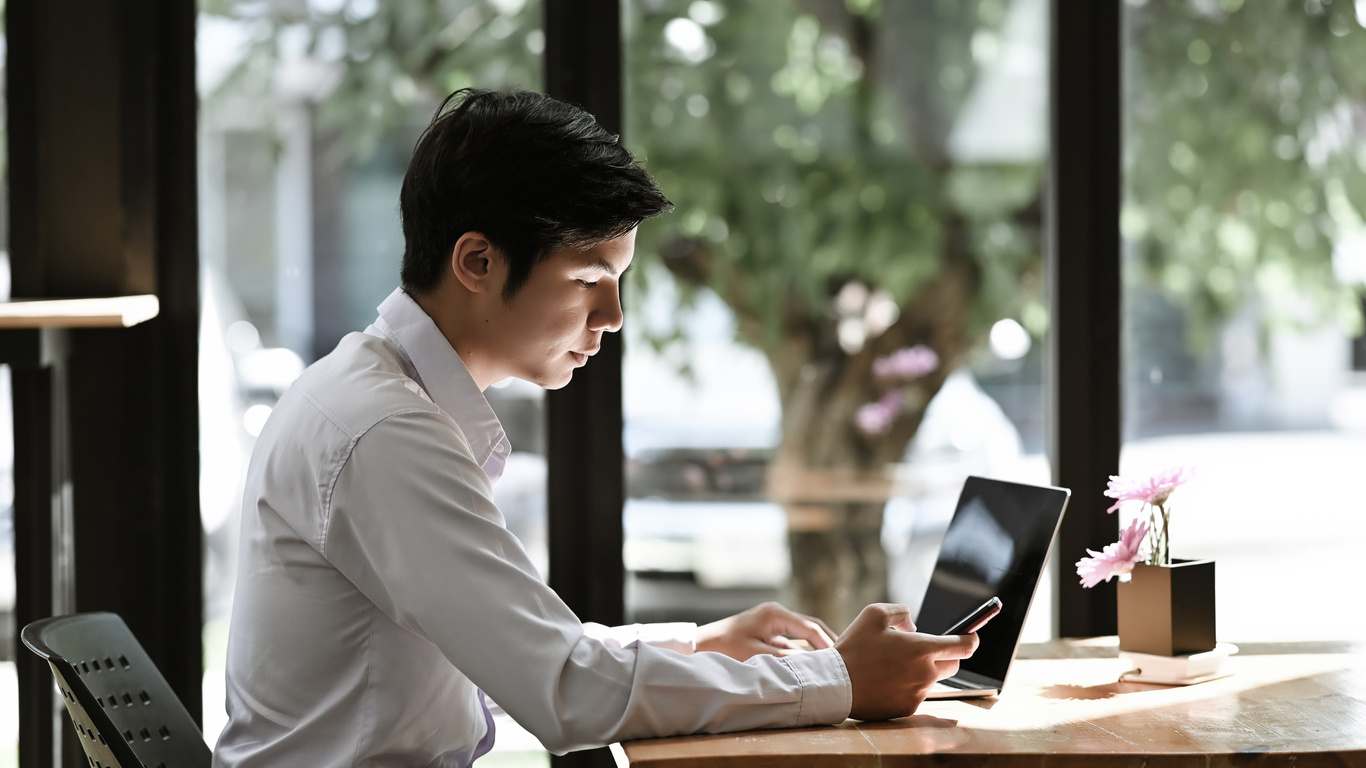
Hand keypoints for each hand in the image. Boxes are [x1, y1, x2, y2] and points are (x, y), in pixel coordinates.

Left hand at [696, 602, 837, 661]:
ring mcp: (772, 621)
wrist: (700, 644)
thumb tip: (812, 665)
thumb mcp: (757, 655)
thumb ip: (785, 659)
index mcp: (776, 614)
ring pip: (802, 634)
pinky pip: (791, 640)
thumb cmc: (725, 648)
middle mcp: (777, 613)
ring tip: (832, 664)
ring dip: (816, 647)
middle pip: (811, 627)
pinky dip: (802, 651)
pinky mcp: (767, 631)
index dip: (828, 644)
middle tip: (845, 660)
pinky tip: (810, 665)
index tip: (842, 659)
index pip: (811, 628)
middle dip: (828, 643)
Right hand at [835, 603, 978, 720]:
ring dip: (922, 672)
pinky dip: (907, 686)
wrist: (836, 684)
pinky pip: (916, 694)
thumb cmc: (854, 647)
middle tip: (923, 651)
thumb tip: (913, 628)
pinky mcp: (908, 708)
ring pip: (932, 680)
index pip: (963, 646)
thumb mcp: (874, 614)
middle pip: (953, 665)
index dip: (971, 640)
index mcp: (922, 649)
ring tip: (893, 667)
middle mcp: (926, 673)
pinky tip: (886, 681)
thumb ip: (901, 613)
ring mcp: (918, 693)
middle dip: (945, 656)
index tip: (972, 638)